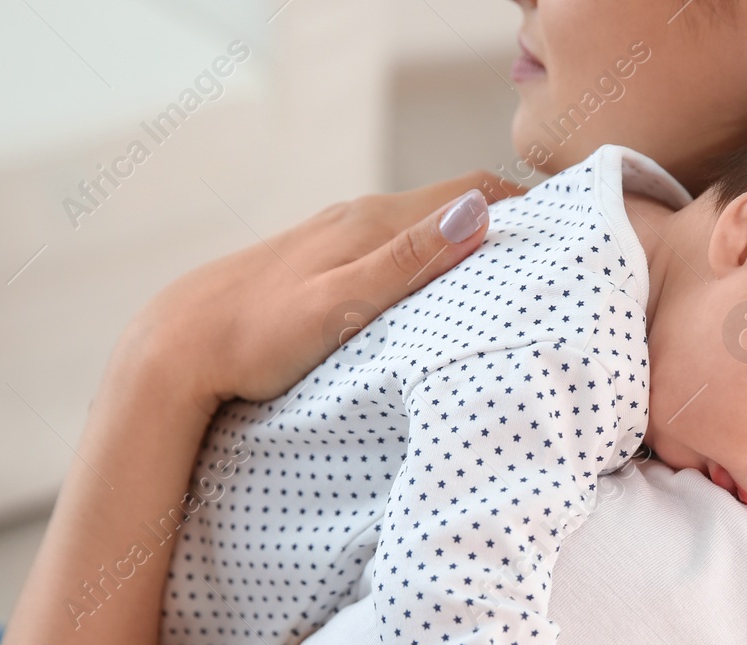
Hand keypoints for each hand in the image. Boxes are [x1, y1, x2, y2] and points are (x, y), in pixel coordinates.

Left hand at [120, 171, 524, 410]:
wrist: (177, 350)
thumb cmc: (255, 336)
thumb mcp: (341, 305)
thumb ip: (410, 260)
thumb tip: (480, 212)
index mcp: (371, 223)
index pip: (470, 193)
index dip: (525, 206)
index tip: (569, 234)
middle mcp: (357, 221)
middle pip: (452, 208)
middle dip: (505, 226)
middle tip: (554, 264)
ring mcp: (337, 243)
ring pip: (422, 232)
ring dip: (467, 249)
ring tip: (508, 285)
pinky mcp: (322, 269)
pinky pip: (394, 255)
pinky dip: (431, 266)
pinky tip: (437, 299)